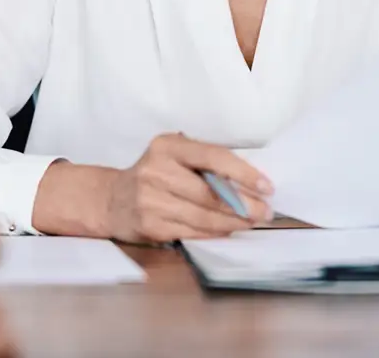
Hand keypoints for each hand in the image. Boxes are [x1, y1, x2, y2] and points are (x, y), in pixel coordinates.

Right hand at [104, 133, 272, 242]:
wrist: (112, 199)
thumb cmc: (154, 173)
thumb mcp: (173, 155)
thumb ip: (203, 162)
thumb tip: (248, 180)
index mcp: (167, 146)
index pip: (213, 157)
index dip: (243, 173)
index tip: (266, 186)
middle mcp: (157, 171)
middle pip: (211, 193)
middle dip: (244, 204)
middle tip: (266, 211)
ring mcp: (151, 200)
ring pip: (204, 216)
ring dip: (234, 222)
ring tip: (252, 221)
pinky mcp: (150, 225)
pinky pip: (192, 232)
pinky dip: (215, 233)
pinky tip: (228, 230)